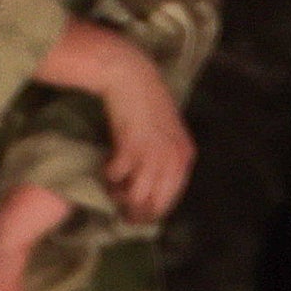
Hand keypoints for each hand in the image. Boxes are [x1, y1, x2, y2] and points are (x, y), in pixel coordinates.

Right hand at [50, 22, 197, 223]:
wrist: (132, 75)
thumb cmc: (145, 102)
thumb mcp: (166, 133)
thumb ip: (165, 157)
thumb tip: (153, 185)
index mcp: (184, 156)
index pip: (172, 198)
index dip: (153, 211)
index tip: (138, 214)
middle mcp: (173, 159)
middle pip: (155, 204)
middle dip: (137, 213)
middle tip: (121, 214)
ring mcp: (154, 154)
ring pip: (137, 196)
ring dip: (120, 198)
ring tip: (111, 191)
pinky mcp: (132, 148)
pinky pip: (117, 177)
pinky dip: (109, 177)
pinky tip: (105, 169)